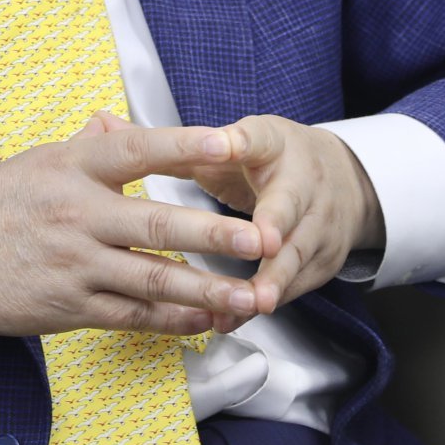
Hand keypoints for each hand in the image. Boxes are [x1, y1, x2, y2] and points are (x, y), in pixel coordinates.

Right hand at [0, 124, 266, 338]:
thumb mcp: (39, 159)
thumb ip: (90, 146)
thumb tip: (121, 123)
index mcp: (73, 168)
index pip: (139, 150)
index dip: (186, 146)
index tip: (229, 142)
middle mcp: (78, 214)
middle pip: (158, 226)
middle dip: (216, 236)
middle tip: (262, 239)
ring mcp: (74, 265)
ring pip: (152, 281)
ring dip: (206, 291)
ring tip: (250, 296)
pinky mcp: (66, 307)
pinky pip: (130, 315)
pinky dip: (169, 320)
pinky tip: (203, 322)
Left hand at [79, 110, 384, 323]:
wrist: (340, 181)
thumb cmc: (266, 160)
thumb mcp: (231, 139)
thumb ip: (173, 140)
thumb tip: (104, 124)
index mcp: (272, 143)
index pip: (256, 136)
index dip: (239, 142)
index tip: (222, 145)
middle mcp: (302, 181)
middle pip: (288, 204)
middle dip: (275, 227)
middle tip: (261, 244)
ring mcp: (318, 224)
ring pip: (295, 256)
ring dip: (272, 281)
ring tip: (249, 304)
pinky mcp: (322, 262)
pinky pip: (293, 288)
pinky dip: (263, 304)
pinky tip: (234, 320)